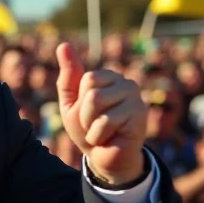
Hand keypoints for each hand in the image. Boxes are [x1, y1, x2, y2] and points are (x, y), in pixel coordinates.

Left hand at [56, 42, 146, 184]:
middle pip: (91, 88)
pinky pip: (106, 121)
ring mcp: (135, 99)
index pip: (86, 78)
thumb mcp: (71, 101)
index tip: (86, 113)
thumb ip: (68, 75)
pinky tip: (110, 139)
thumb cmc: (87, 128)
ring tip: (101, 131)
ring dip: (90, 124)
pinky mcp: (140, 117)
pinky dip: (98, 135)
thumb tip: (64, 45)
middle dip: (84, 112)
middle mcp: (126, 83)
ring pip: (96, 101)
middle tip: (94, 124)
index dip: (80, 101)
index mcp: (109, 77)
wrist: (102, 158)